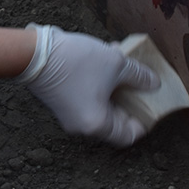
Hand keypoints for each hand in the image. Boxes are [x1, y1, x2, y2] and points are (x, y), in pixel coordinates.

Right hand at [18, 24, 158, 146]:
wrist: (33, 53)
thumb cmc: (76, 62)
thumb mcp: (116, 64)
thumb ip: (140, 76)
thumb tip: (154, 83)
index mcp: (97, 124)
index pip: (128, 135)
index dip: (144, 120)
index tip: (151, 103)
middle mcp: (82, 126)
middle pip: (114, 120)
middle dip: (130, 98)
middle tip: (140, 81)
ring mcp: (68, 114)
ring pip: (100, 105)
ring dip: (114, 86)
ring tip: (122, 62)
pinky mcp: (59, 101)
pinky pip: (86, 97)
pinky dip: (98, 84)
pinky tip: (103, 59)